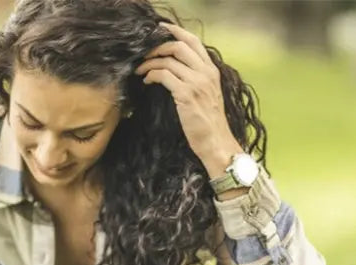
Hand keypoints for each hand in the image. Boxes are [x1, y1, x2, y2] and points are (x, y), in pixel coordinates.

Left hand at [135, 22, 241, 177]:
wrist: (216, 142)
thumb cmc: (208, 124)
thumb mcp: (206, 96)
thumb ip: (196, 81)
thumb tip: (176, 72)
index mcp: (211, 70)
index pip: (193, 42)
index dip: (175, 32)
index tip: (159, 31)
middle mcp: (206, 72)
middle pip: (179, 45)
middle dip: (157, 46)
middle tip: (144, 54)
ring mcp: (197, 82)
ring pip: (169, 59)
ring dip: (150, 62)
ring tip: (139, 69)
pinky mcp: (186, 94)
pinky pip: (164, 75)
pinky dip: (152, 75)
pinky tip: (146, 81)